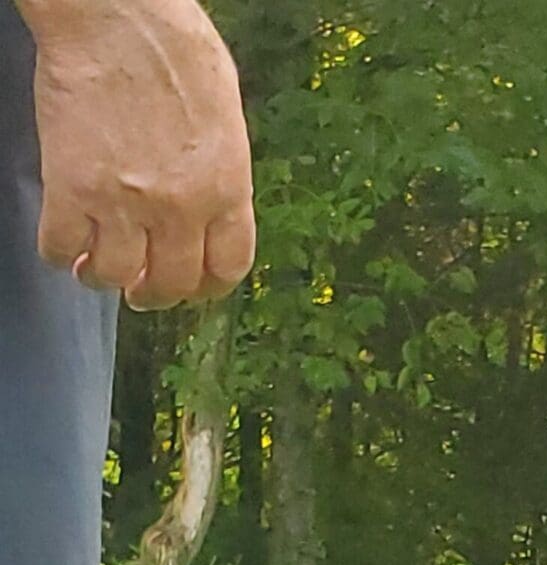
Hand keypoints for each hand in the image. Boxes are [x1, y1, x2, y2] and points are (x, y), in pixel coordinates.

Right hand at [19, 0, 254, 308]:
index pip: (227, 268)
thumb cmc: (176, 52)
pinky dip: (59, 255)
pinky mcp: (71, 190)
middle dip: (155, 294)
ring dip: (103, 278)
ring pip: (115, 276)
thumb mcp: (226, 122)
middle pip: (173, 283)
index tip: (191, 288)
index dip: (207, 287)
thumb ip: (221, 172)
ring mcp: (125, 203)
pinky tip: (63, 245)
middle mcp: (181, 208)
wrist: (120, 20)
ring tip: (96, 268)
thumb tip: (212, 205)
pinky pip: (61, 248)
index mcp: (227, 190)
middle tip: (140, 291)